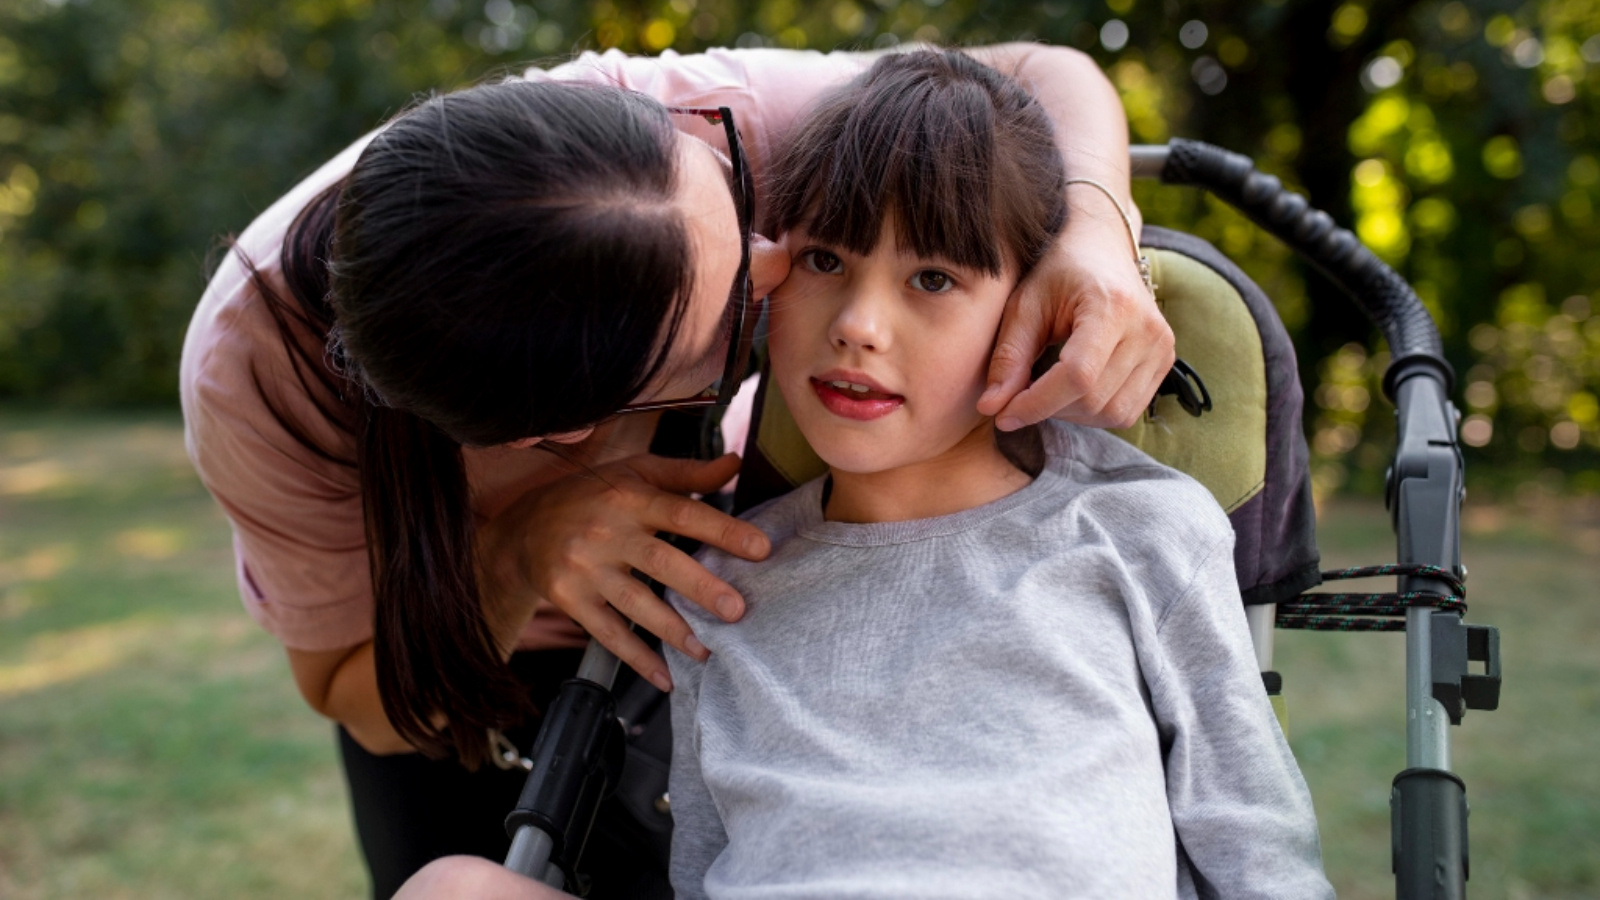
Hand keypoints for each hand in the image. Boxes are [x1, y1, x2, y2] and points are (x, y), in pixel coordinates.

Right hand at [478, 453, 769, 691]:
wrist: (523, 527)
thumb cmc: (592, 496)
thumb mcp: (634, 472)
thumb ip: (687, 474)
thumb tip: (736, 463)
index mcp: (630, 497)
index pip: (682, 512)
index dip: (722, 530)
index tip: (760, 549)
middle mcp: (607, 531)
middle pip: (659, 561)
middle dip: (700, 586)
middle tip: (736, 610)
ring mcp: (585, 567)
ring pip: (635, 602)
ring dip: (673, 630)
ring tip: (707, 650)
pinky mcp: (569, 597)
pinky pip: (607, 632)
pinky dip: (636, 657)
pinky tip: (665, 676)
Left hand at [978, 215, 1173, 429]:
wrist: (1099, 247)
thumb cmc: (1056, 272)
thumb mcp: (1024, 305)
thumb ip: (1008, 357)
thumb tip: (991, 408)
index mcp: (1113, 306)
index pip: (1077, 376)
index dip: (1037, 403)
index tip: (1002, 415)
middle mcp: (1148, 329)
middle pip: (1093, 399)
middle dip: (1049, 408)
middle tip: (1018, 396)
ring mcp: (1162, 347)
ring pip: (1113, 413)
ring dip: (1071, 414)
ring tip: (1046, 389)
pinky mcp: (1165, 361)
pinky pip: (1128, 411)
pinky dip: (1094, 412)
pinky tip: (1072, 390)